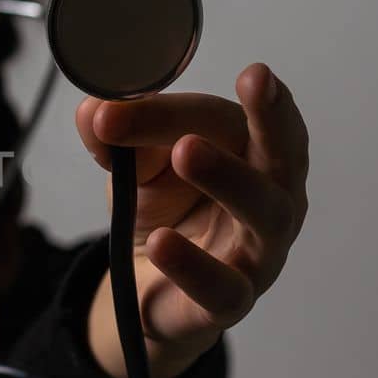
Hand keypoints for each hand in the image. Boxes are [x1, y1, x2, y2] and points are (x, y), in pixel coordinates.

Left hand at [75, 62, 310, 377]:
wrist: (146, 289)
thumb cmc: (166, 212)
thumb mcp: (137, 167)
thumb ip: (117, 137)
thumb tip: (94, 110)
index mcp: (251, 151)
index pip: (221, 118)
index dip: (173, 108)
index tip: (123, 103)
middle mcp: (271, 196)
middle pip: (283, 153)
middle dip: (273, 114)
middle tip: (254, 76)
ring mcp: (259, 251)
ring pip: (265, 213)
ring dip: (229, 177)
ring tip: (186, 151)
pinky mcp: (232, 301)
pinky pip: (223, 287)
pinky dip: (192, 266)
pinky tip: (162, 243)